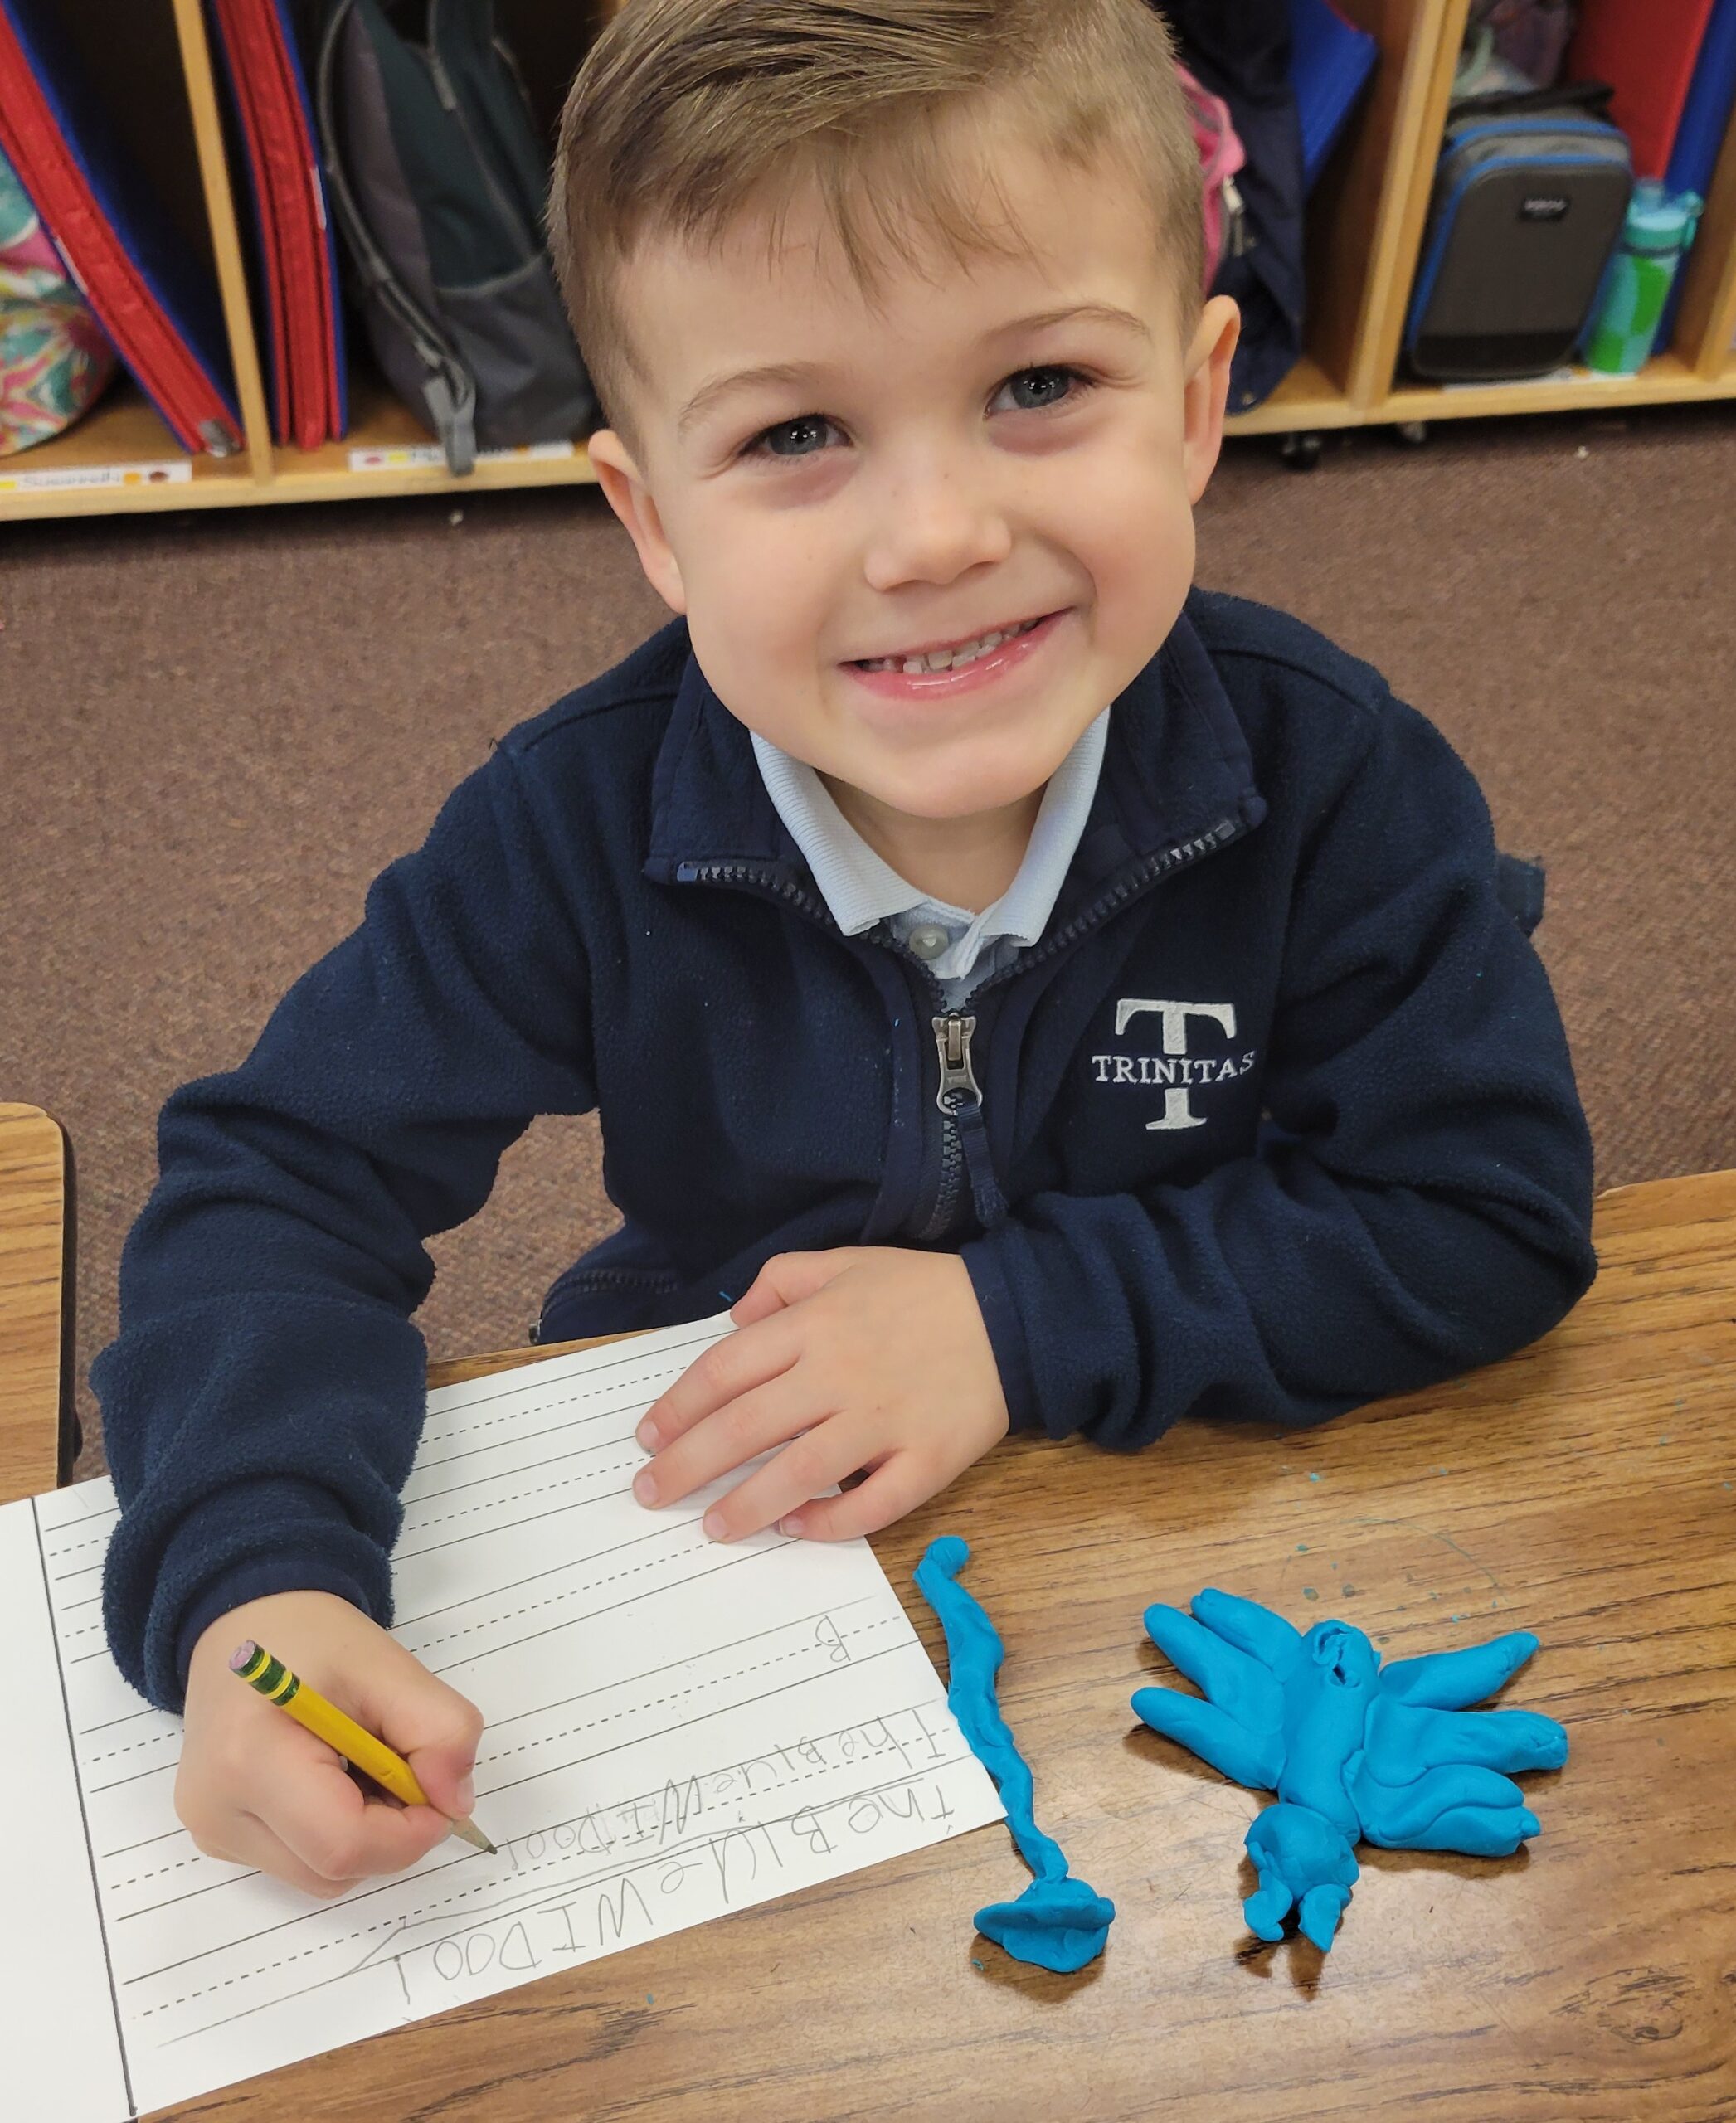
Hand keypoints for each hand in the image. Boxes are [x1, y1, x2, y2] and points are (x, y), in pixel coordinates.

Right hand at [179, 1590, 484, 1897]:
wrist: (247, 1625)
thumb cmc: (314, 1640)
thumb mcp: (390, 1667)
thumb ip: (441, 1731)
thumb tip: (455, 1804)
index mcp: (250, 1761)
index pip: (342, 1844)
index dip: (407, 1833)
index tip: (437, 1793)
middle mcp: (216, 1811)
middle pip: (333, 1870)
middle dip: (390, 1832)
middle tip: (399, 1766)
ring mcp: (212, 1831)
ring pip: (320, 1877)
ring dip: (365, 1835)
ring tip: (361, 1766)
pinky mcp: (219, 1838)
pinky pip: (300, 1863)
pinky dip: (336, 1834)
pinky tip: (333, 1780)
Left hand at [632, 1247, 1008, 1542]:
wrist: (1013, 1314)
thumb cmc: (921, 1291)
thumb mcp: (844, 1262)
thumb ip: (779, 1281)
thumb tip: (732, 1321)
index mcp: (814, 1325)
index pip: (725, 1371)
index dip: (678, 1407)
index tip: (649, 1437)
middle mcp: (841, 1373)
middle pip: (746, 1426)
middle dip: (688, 1465)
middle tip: (651, 1494)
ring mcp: (885, 1421)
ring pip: (799, 1472)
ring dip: (746, 1505)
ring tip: (711, 1527)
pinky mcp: (927, 1459)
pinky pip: (873, 1504)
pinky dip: (831, 1523)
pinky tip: (797, 1529)